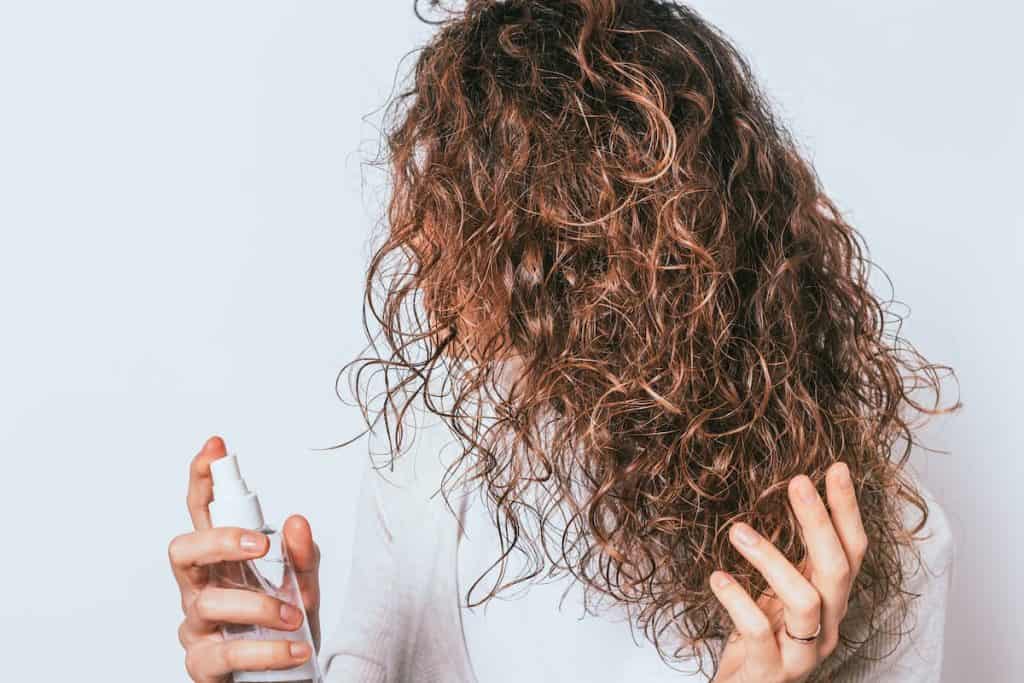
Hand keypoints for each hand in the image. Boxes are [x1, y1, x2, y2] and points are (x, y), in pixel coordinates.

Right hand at [169, 436, 321, 682]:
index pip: (203, 512)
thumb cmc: (287, 623)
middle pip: (183, 550)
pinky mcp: (202, 664)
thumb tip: (298, 521)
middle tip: (259, 543)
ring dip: (259, 606)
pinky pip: (226, 654)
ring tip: (295, 616)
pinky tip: (295, 649)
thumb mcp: (305, 584)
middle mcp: (201, 587)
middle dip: (219, 540)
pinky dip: (267, 651)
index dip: (202, 479)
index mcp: (221, 560)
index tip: (215, 447)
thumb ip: (303, 554)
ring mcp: (197, 626)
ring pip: (210, 603)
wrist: (291, 676)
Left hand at [709, 462, 866, 682]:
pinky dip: (738, 601)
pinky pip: (759, 633)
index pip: (853, 551)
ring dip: (772, 560)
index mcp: (830, 602)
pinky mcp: (770, 672)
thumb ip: (789, 557)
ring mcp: (801, 654)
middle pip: (838, 571)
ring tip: (737, 531)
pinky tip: (717, 578)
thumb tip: (791, 495)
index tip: (834, 467)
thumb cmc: (759, 639)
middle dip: (819, 523)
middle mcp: (826, 627)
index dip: (847, 510)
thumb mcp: (777, 593)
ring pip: (806, 601)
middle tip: (797, 481)